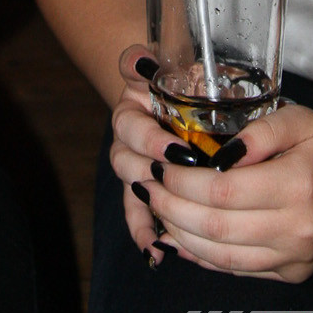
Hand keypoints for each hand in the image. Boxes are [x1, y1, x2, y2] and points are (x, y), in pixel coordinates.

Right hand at [109, 47, 177, 263]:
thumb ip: (161, 62)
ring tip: (173, 209)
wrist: (166, 92)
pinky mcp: (140, 187)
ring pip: (130, 181)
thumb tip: (143, 60)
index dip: (150, 133)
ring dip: (150, 196)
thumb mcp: (175, 63)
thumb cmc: (180, 80)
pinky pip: (135, 211)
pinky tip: (155, 251)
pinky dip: (143, 231)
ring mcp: (132, 161)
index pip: (129, 123)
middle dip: (155, 164)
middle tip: (186, 174)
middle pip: (127, 152)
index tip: (178, 148)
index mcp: (134, 102)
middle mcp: (127, 133)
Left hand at [111, 47, 312, 280]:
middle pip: (217, 228)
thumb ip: (257, 131)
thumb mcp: (296, 118)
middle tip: (146, 186)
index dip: (184, 181)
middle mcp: (298, 229)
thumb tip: (217, 154)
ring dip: (180, 234)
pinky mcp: (292, 274)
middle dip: (172, 207)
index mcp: (299, 185)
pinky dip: (201, 256)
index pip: (224, 191)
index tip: (159, 165)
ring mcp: (295, 258)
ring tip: (156, 208)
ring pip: (222, 257)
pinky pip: (237, 271)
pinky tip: (179, 235)